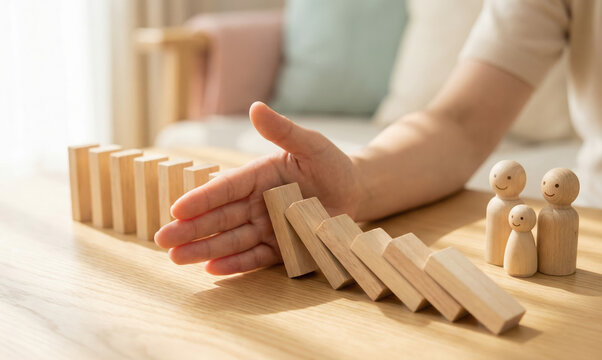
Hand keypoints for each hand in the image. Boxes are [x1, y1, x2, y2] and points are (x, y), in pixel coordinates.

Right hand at [154, 102, 363, 274]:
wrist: (355, 191)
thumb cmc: (330, 163)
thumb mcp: (310, 144)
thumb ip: (283, 131)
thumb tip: (256, 107)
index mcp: (259, 176)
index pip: (225, 188)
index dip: (201, 199)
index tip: (176, 209)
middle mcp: (257, 202)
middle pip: (220, 217)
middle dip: (191, 229)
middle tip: (163, 240)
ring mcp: (267, 226)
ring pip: (231, 239)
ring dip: (205, 249)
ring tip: (177, 258)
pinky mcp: (282, 248)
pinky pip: (256, 257)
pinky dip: (236, 264)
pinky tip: (211, 269)